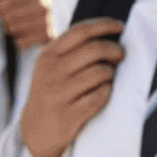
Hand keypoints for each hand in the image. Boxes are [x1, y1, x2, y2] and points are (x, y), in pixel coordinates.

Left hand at [0, 0, 55, 48]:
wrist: (40, 24)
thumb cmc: (21, 9)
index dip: (1, 5)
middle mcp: (46, 5)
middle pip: (17, 14)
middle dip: (6, 18)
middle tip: (2, 20)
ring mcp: (49, 21)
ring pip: (21, 27)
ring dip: (11, 28)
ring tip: (9, 28)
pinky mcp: (48, 36)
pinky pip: (26, 40)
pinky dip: (19, 40)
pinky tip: (18, 37)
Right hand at [20, 19, 125, 156]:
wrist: (36, 130)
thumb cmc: (53, 92)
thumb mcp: (52, 67)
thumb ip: (72, 50)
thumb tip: (107, 34)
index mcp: (48, 56)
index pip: (80, 32)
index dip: (104, 26)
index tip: (120, 26)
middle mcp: (51, 72)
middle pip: (94, 50)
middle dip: (115, 50)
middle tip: (121, 55)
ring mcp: (59, 93)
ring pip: (100, 72)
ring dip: (111, 73)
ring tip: (109, 77)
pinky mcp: (69, 114)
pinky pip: (100, 96)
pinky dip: (107, 92)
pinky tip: (103, 92)